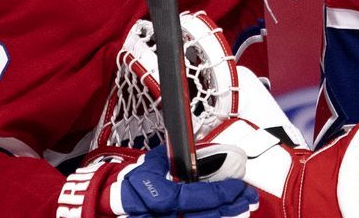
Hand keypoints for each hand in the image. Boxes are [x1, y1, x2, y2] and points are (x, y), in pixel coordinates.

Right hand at [56, 143, 257, 217]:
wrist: (111, 203)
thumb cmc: (135, 181)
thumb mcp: (154, 163)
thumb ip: (178, 158)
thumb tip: (203, 147)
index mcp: (160, 196)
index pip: (197, 196)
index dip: (222, 193)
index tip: (239, 186)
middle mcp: (162, 217)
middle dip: (231, 209)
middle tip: (248, 199)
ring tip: (242, 210)